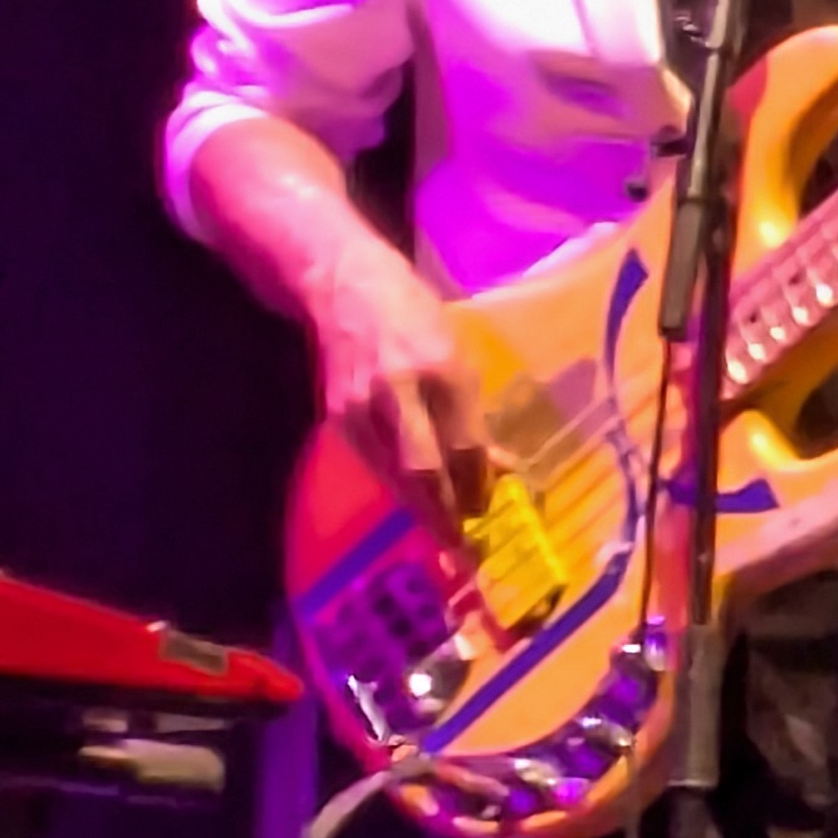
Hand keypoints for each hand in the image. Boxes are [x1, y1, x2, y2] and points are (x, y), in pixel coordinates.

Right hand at [315, 246, 486, 532]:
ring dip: (423, 512)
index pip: (465, 444)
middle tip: (467, 550)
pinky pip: (375, 465)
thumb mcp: (458, 353)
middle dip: (448, 514)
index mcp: (442, 367)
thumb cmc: (415, 315)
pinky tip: (414, 504)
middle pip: (425, 470)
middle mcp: (400, 390)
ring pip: (397, 476)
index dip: (480, 483)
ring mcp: (363, 406)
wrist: (345, 287)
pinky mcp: (339, 417)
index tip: (491, 506)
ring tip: (446, 539)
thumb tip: (498, 467)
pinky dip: (398, 489)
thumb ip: (474, 413)